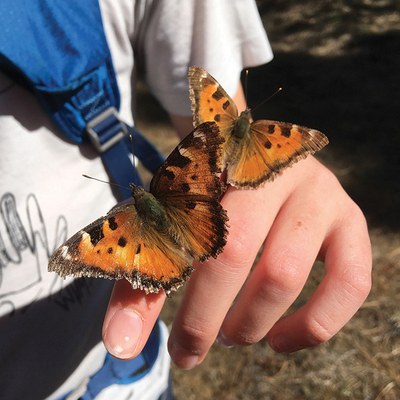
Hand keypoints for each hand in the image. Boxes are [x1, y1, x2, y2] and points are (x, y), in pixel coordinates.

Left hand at [102, 156, 371, 367]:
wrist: (257, 161)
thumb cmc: (209, 198)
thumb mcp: (173, 227)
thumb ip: (144, 283)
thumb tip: (120, 346)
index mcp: (216, 164)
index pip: (181, 232)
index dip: (167, 297)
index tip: (159, 342)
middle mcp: (272, 169)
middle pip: (233, 251)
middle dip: (208, 316)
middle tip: (197, 342)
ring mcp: (318, 190)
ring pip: (284, 272)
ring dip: (253, 321)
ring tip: (235, 333)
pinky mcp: (350, 218)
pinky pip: (350, 282)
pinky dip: (314, 325)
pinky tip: (283, 339)